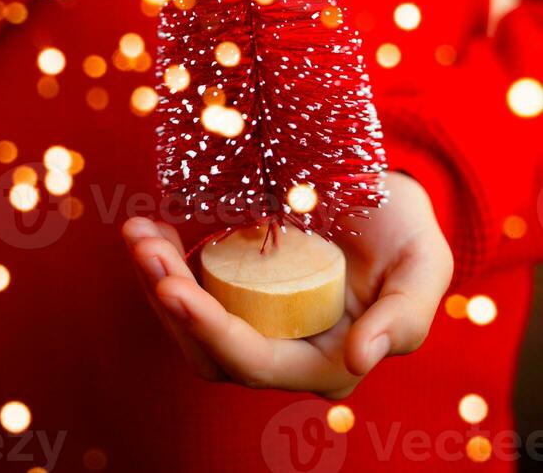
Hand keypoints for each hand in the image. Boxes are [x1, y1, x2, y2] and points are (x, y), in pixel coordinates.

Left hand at [122, 172, 452, 396]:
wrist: (388, 201)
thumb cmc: (410, 237)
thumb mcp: (424, 268)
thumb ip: (403, 319)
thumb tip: (358, 360)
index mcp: (327, 361)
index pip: (256, 361)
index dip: (210, 330)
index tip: (172, 288)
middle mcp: (285, 350)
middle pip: (209, 348)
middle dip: (170, 303)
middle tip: (145, 248)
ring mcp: (257, 318)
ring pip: (192, 320)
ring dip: (157, 280)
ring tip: (138, 234)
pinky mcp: (239, 287)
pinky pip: (193, 286)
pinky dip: (166, 260)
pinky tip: (150, 227)